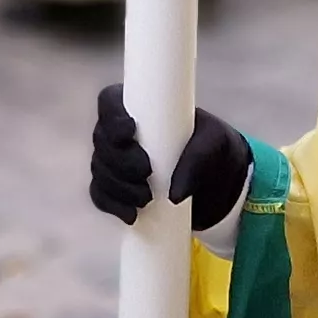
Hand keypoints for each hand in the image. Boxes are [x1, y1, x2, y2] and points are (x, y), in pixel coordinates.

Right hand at [89, 85, 254, 230]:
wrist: (217, 181)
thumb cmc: (213, 149)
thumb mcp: (215, 144)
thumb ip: (197, 160)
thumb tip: (174, 195)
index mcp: (140, 108)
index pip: (109, 102)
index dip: (111, 115)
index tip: (130, 130)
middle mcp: (121, 133)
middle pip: (101, 141)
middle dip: (119, 160)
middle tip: (146, 171)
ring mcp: (115, 162)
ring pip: (100, 171)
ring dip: (118, 187)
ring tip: (146, 199)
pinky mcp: (117, 189)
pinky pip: (101, 196)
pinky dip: (112, 206)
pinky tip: (131, 215)